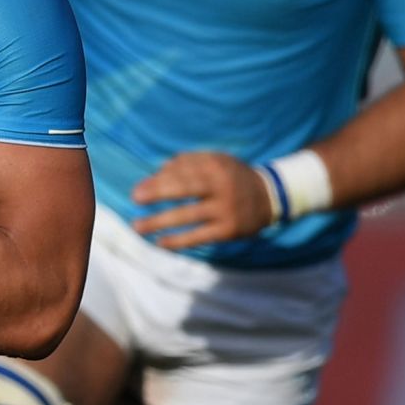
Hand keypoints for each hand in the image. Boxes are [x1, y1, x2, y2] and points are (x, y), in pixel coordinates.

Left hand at [131, 151, 273, 249]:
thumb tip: (151, 179)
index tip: (137, 191)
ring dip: (160, 222)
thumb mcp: (212, 161)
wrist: (270, 196)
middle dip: (158, 193)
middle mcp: (221, 187)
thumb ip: (182, 165)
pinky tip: (160, 243)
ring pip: (188, 215)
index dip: (158, 180)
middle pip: (185, 188)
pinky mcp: (229, 230)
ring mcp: (225, 210)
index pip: (181, 172)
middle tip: (135, 199)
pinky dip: (179, 241)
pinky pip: (199, 236)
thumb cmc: (230, 176)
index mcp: (215, 166)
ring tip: (138, 227)